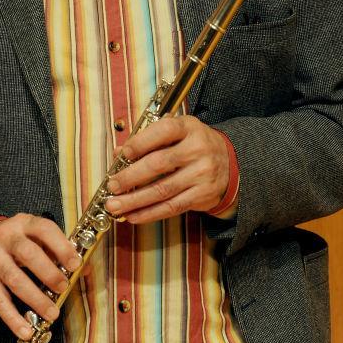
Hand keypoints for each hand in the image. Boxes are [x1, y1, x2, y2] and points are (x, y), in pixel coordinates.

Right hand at [0, 213, 81, 340]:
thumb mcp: (35, 236)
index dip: (61, 246)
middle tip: (63, 287)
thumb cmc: (17, 240)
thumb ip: (57, 249)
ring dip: (35, 299)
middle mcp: (6, 236)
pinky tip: (26, 329)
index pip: (44, 230)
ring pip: (13, 279)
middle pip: (27, 254)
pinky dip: (12, 317)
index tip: (76, 264)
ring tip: (52, 313)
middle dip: (48, 273)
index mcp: (25, 223)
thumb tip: (83, 269)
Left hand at [104, 116, 229, 222]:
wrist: (230, 163)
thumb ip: (148, 139)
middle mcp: (197, 149)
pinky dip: (149, 213)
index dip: (140, 142)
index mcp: (188, 127)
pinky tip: (133, 215)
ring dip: (135, 200)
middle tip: (112, 185)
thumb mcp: (177, 132)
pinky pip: (172, 207)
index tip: (122, 154)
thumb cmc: (194, 144)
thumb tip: (118, 153)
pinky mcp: (202, 195)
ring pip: (162, 190)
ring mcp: (201, 174)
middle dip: (131, 177)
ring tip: (115, 206)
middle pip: (159, 164)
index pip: (163, 131)